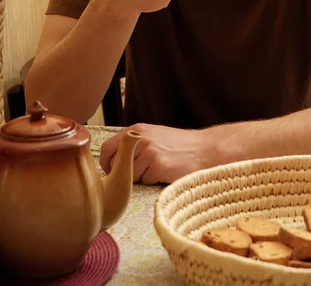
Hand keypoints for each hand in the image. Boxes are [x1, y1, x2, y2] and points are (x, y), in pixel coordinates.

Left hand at [99, 123, 215, 183]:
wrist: (204, 148)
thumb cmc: (178, 145)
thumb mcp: (152, 135)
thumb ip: (132, 143)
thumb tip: (110, 160)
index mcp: (136, 130)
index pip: (106, 148)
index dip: (107, 163)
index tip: (112, 171)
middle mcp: (140, 138)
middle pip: (115, 164)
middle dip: (123, 173)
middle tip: (139, 171)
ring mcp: (149, 151)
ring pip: (130, 175)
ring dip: (142, 177)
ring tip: (158, 168)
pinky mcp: (158, 165)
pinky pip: (146, 181)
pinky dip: (154, 180)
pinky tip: (166, 171)